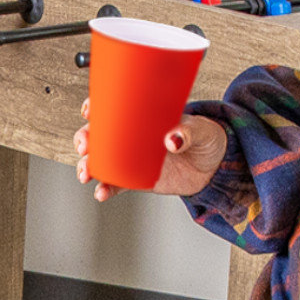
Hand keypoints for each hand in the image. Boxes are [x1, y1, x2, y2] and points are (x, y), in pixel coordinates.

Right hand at [75, 108, 226, 202]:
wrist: (215, 167)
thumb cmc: (207, 139)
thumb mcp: (202, 130)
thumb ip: (188, 132)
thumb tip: (172, 139)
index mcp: (145, 115)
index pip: (114, 106)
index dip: (96, 106)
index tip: (89, 110)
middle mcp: (134, 135)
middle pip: (99, 133)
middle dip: (84, 138)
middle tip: (85, 146)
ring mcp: (133, 157)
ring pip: (101, 160)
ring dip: (88, 166)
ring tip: (87, 174)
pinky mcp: (138, 179)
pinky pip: (116, 184)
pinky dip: (106, 189)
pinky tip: (101, 193)